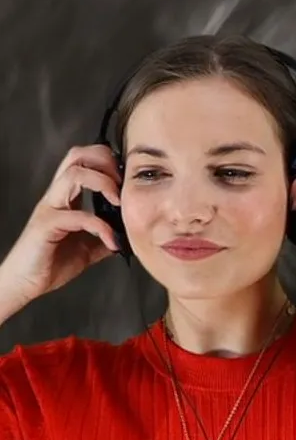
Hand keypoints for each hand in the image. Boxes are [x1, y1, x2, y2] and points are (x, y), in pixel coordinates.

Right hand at [0, 144, 120, 310]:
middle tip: (122, 183)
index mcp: (65, 198)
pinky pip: (78, 216)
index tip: (126, 181)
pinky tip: (112, 241)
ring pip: (74, 174)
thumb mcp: (86, 249)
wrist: (25, 283)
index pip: (83, 161)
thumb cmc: (49, 264)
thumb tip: (125, 236)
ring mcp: (50, 208)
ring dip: (102, 182)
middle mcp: (56, 197)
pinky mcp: (47, 225)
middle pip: (77, 156)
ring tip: (118, 201)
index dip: (107, 162)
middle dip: (105, 161)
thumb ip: (103, 238)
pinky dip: (101, 227)